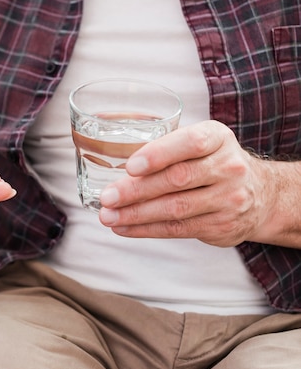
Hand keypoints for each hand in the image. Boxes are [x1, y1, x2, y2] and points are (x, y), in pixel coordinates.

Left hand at [97, 120, 274, 246]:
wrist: (261, 194)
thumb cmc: (212, 163)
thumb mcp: (200, 144)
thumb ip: (167, 149)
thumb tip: (116, 165)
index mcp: (217, 138)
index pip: (191, 143)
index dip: (159, 155)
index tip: (131, 166)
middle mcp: (228, 167)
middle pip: (178, 179)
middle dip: (136, 190)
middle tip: (107, 197)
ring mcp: (228, 199)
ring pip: (176, 208)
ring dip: (136, 214)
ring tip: (108, 216)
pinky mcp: (221, 225)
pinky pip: (177, 229)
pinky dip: (146, 230)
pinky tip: (123, 228)